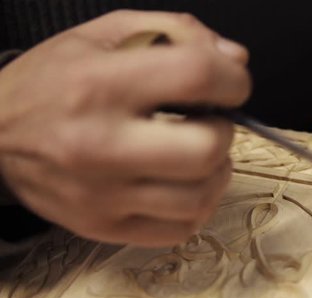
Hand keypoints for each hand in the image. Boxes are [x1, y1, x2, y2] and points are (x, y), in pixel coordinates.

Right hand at [0, 10, 250, 246]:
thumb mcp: (104, 35)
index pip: (196, 76)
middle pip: (206, 149)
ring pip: (199, 197)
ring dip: (216, 172)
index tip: (231, 84)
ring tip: (198, 153)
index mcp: (99, 84)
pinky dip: (196, 206)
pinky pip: (179, 230)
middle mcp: (99, 145)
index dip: (233, 78)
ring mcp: (101, 195)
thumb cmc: (54, 80)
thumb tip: (235, 58)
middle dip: (224, 131)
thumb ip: (174, 31)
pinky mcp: (102, 228)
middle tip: (209, 122)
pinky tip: (183, 183)